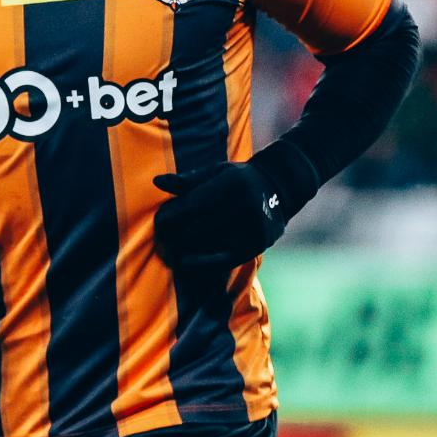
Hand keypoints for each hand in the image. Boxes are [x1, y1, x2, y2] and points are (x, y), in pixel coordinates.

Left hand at [152, 162, 288, 275]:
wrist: (279, 189)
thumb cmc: (238, 180)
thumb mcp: (216, 172)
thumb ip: (187, 180)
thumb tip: (157, 182)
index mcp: (229, 184)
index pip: (190, 206)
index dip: (169, 216)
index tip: (159, 222)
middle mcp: (242, 206)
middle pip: (195, 229)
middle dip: (173, 235)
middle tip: (162, 238)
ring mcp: (250, 228)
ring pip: (206, 246)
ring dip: (184, 250)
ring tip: (170, 249)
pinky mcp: (255, 246)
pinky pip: (222, 260)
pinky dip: (202, 264)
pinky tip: (186, 262)